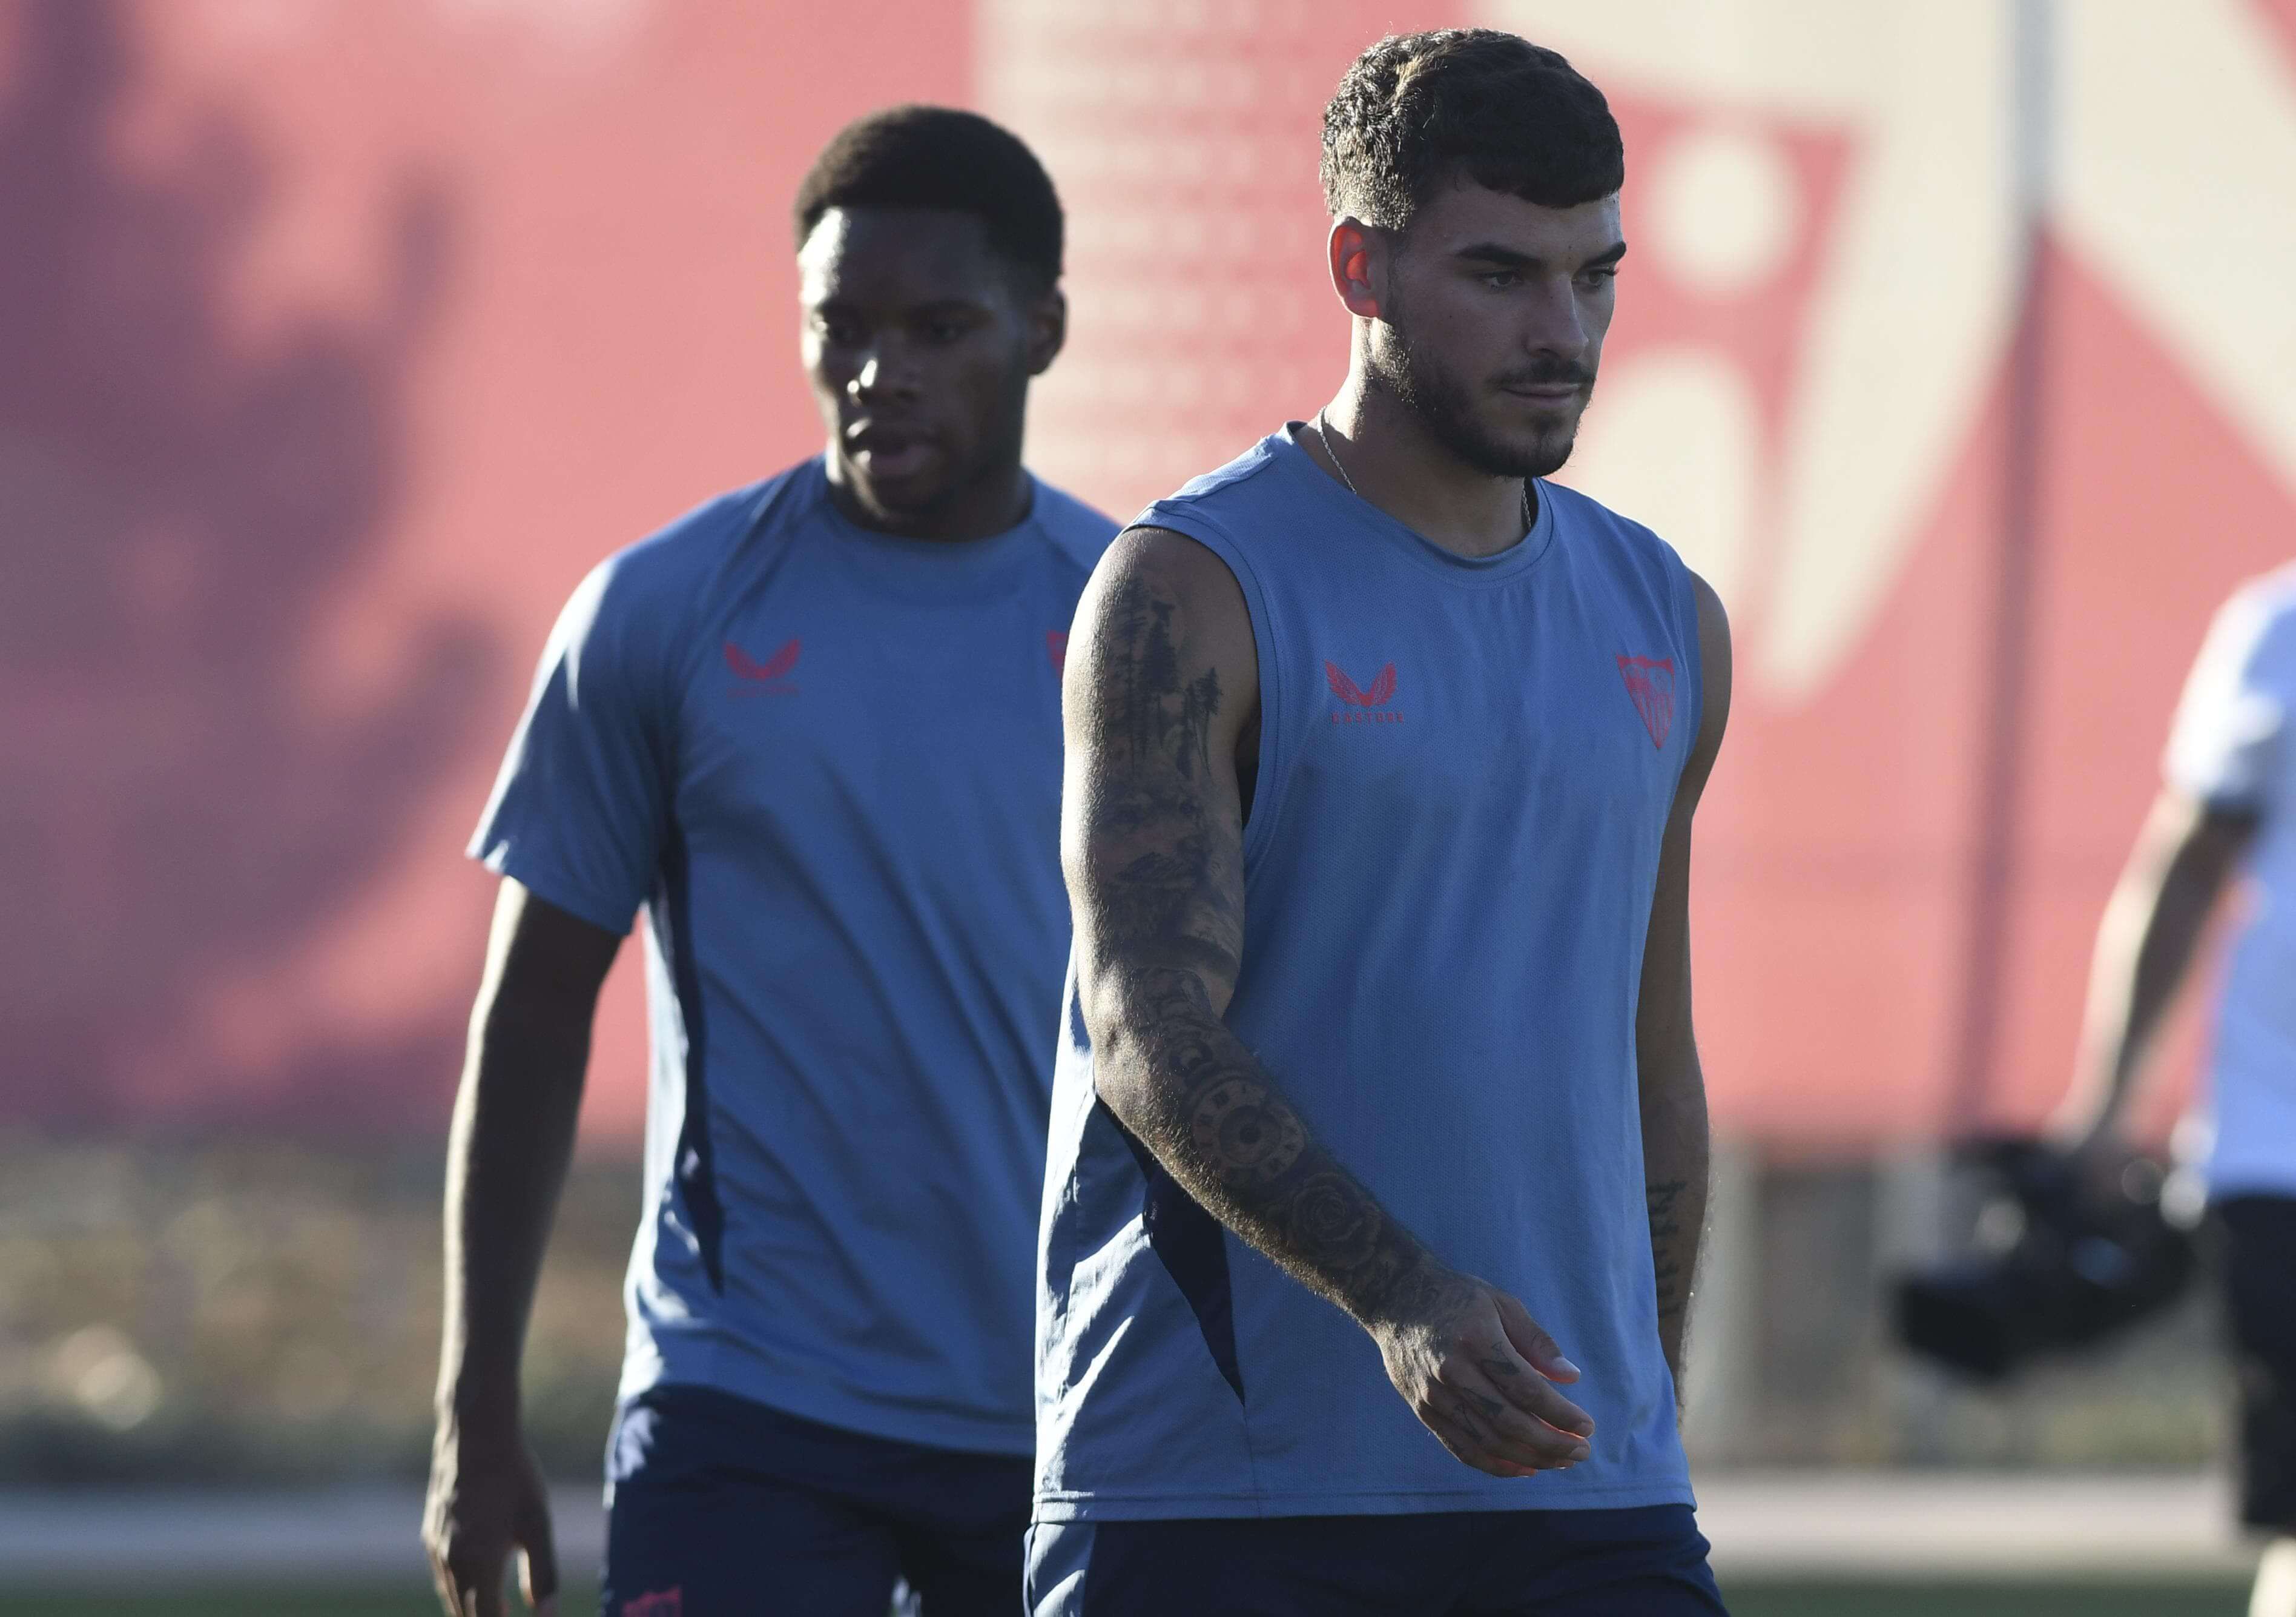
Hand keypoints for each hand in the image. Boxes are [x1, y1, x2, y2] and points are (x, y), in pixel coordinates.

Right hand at [423, 1415, 558, 1616]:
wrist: (475, 1437)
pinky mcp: (431, 1533)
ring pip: (451, 1595)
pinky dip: (459, 1588)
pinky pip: (443, 1574)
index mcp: (478, 1566)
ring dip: (471, 1609)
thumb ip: (543, 1574)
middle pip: (464, 1614)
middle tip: (507, 1616)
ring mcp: (436, 1548)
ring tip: (497, 1610)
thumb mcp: (538, 1526)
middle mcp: (450, 1563)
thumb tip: (546, 1613)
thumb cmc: (514, 1479)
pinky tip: (477, 1583)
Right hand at [1365, 1266, 1594, 1478]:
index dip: (1560, 1413)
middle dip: (1551, 1443)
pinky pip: (1462, 1448)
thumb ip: (1537, 1341)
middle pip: (1509, 1422)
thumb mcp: (1502, 1304)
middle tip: (1581, 1451)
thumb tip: (1571, 1378)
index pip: (1526, 1389)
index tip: (1587, 1426)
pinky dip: (1495, 1465)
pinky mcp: (1423, 1409)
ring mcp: (1433, 1394)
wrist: (1396, 1297)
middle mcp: (1451, 1370)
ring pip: (1487, 1442)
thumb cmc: (1459, 1298)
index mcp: (1476, 1338)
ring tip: (1560, 1461)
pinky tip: (1524, 1468)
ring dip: (1530, 1459)